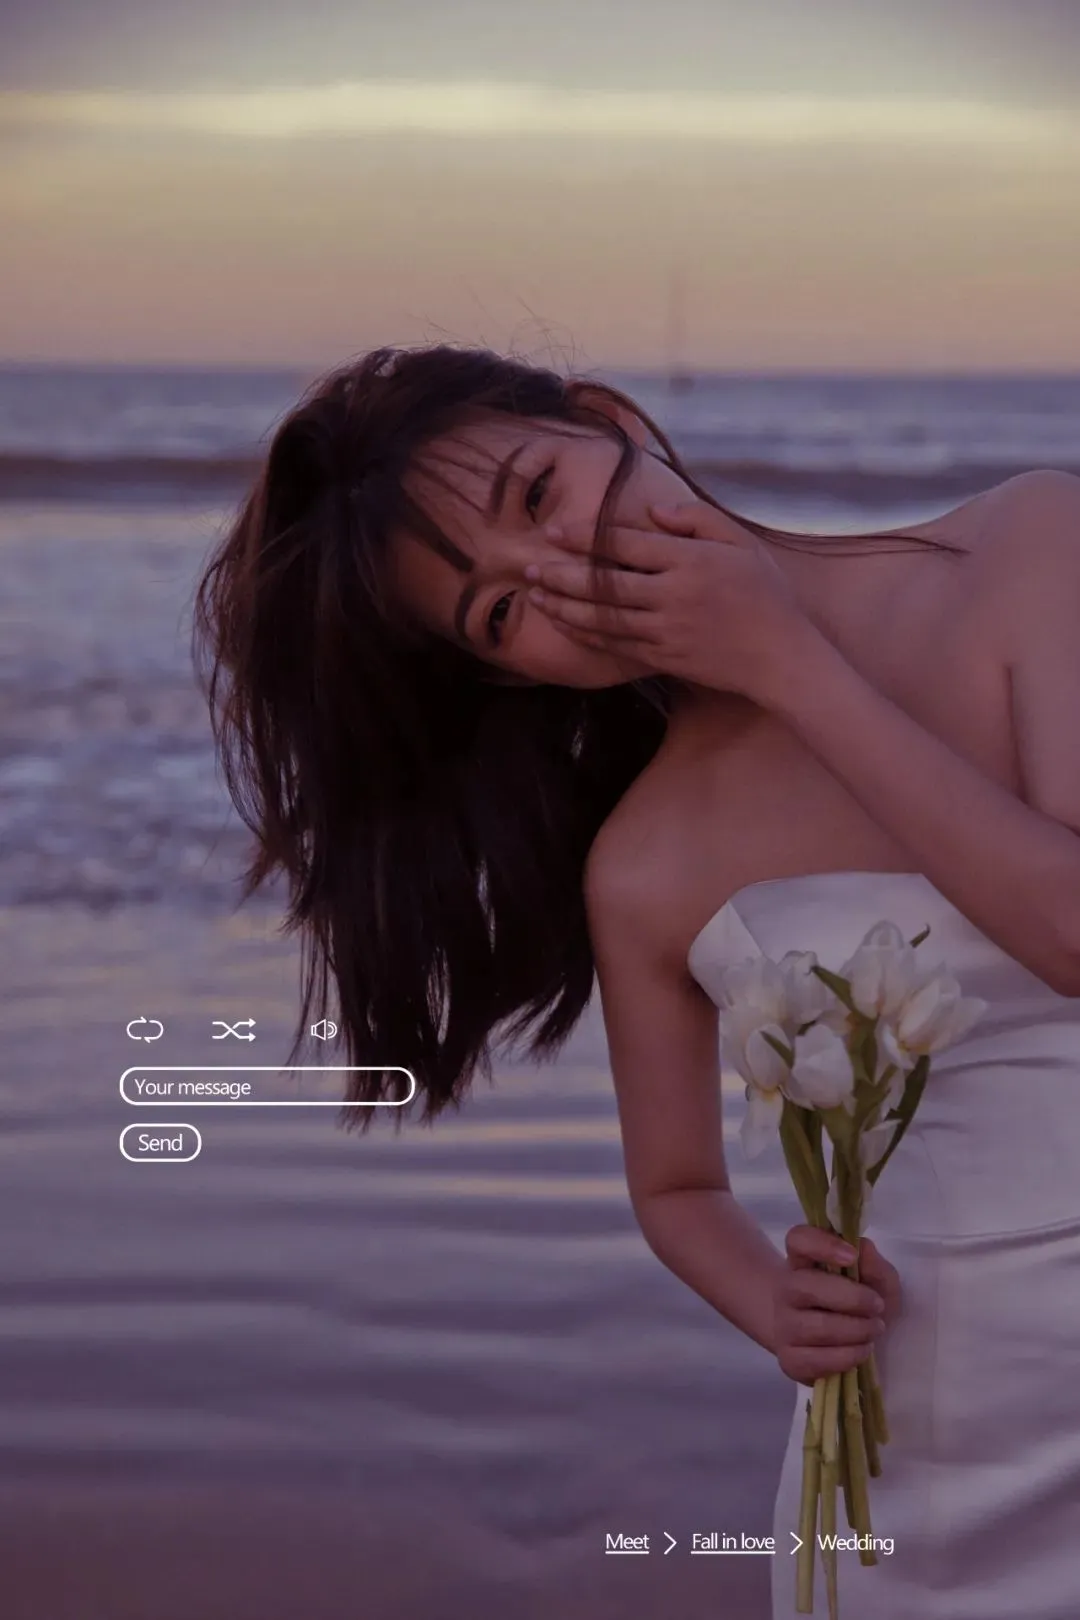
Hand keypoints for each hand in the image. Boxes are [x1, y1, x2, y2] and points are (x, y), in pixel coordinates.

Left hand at [525, 498, 816, 703]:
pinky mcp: (664, 656)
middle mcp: (673, 593)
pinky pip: (617, 644)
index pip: (625, 544)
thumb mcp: (739, 543)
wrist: (780, 653)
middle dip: (562, 574)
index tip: (554, 531)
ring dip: (565, 607)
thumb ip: (697, 519)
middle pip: (605, 582)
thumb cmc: (764, 593)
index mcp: (689, 559)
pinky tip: (566, 626)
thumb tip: (655, 512)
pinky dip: (587, 635)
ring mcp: (667, 628)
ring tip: (536, 596)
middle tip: (528, 566)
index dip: (585, 537)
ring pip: (603, 617)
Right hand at [773, 1225, 901, 1388]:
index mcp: (803, 1260)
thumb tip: (864, 1249)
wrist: (833, 1342)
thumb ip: (875, 1265)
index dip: (822, 1244)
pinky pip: (814, 1362)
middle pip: (804, 1286)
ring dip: (854, 1330)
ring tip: (873, 1330)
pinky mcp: (788, 1360)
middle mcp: (785, 1289)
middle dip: (850, 1298)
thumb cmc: (856, 1304)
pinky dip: (845, 1358)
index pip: (798, 1240)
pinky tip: (861, 1350)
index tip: (852, 1255)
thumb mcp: (876, 1282)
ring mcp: (783, 1326)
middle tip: (878, 1307)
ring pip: (812, 1328)